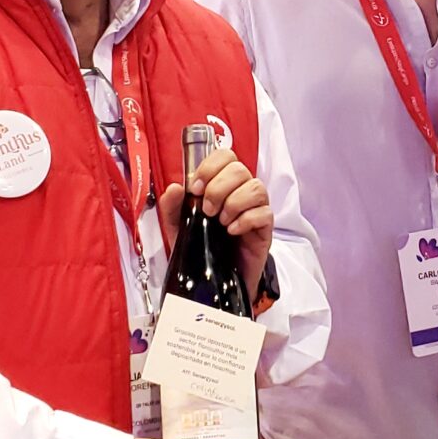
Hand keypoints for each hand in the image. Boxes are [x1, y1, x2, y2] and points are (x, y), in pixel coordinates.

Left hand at [157, 146, 273, 297]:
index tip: (196, 188)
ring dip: (233, 203)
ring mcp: (255, 209)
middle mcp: (241, 191)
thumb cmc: (201, 249)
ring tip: (220, 222)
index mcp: (221, 185)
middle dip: (218, 187)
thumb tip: (175, 187)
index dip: (210, 166)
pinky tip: (232, 231)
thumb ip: (172, 207)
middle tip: (207, 210)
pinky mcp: (265, 228)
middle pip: (240, 169)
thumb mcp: (178, 228)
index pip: (225, 156)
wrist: (214, 282)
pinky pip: (264, 212)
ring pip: (256, 187)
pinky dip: (245, 220)